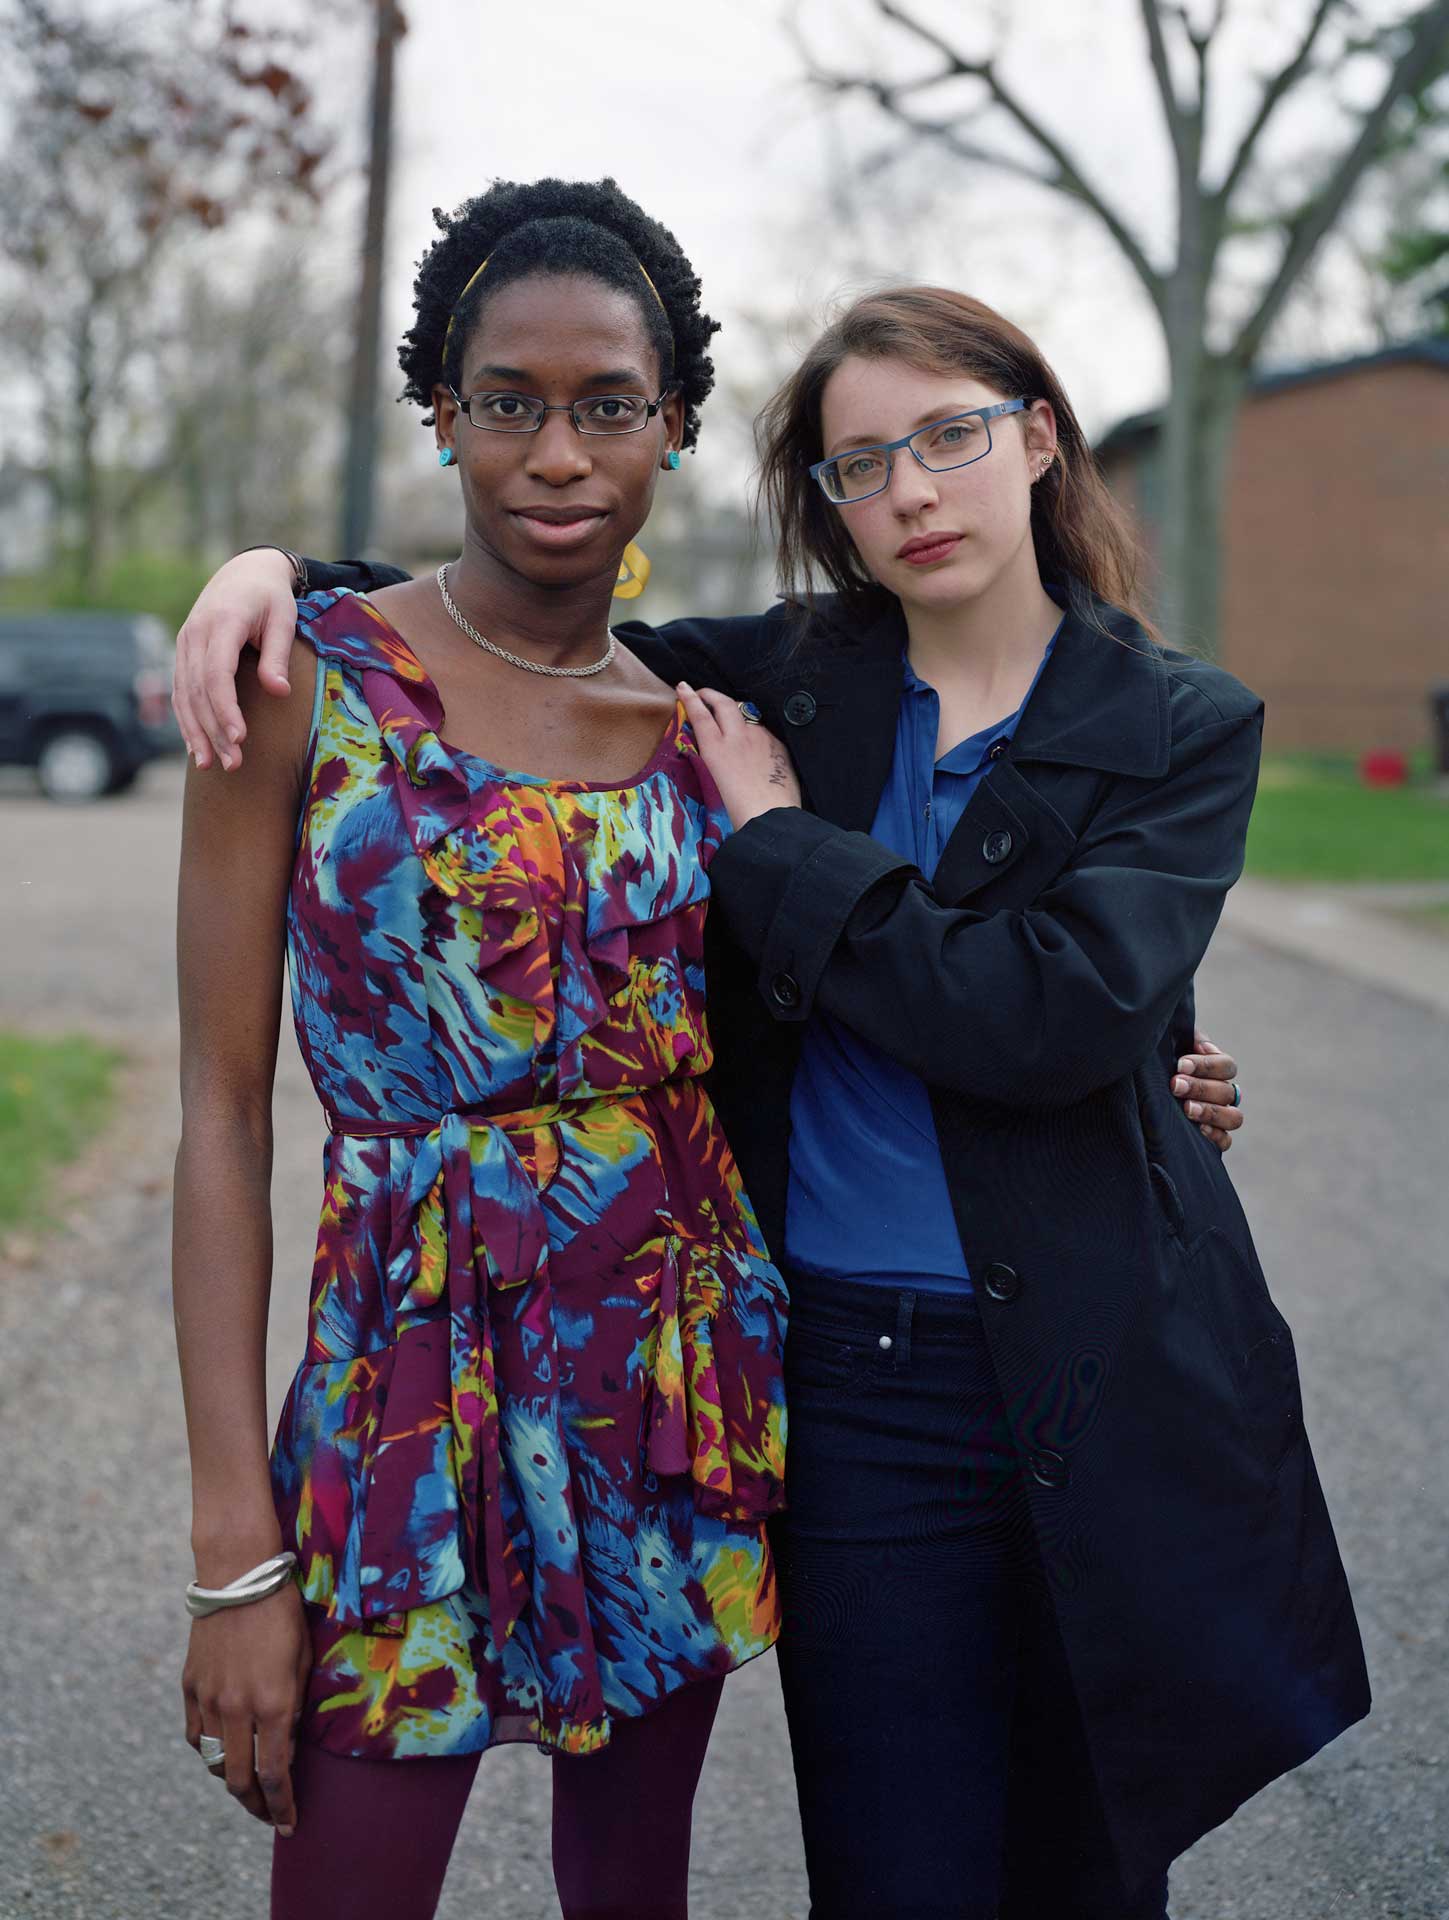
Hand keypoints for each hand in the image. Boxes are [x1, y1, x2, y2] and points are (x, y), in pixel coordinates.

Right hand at [172, 549, 298, 770]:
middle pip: (198, 691)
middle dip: (213, 730)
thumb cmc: (270, 598)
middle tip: (233, 764)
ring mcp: (184, 645)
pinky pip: (180, 692)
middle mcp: (194, 635)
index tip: (240, 738)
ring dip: (196, 733)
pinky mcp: (183, 655)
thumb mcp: (283, 618)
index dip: (225, 708)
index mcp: (221, 623)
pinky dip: (187, 721)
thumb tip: (279, 692)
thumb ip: (277, 655)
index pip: (216, 673)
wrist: (244, 573)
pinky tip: (195, 748)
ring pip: (184, 695)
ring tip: (211, 765)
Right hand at [182, 1582, 310, 1835]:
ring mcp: (209, 1700)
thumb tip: (289, 1742)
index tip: (289, 1823)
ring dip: (232, 1782)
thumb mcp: (304, 1658)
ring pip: (214, 1763)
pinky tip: (223, 1752)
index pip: (276, 1774)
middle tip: (269, 1814)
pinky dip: (209, 1753)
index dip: (282, 1805)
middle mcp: (238, 1709)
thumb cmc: (283, 1612)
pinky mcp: (190, 1688)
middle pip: (240, 1781)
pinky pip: (196, 1737)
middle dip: (257, 1805)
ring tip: (249, 1785)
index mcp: (274, 1703)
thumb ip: (296, 1705)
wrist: (238, 1576)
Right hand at [677, 684, 801, 829]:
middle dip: (711, 694)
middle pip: (724, 703)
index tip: (683, 687)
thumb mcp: (716, 781)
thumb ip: (716, 758)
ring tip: (730, 720)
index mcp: (717, 749)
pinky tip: (755, 745)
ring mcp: (761, 737)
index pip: (700, 715)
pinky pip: (762, 731)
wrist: (772, 816)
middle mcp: (738, 736)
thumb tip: (718, 748)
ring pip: (746, 715)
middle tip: (703, 693)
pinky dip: (754, 732)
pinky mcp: (778, 744)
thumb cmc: (739, 810)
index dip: (690, 698)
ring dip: (735, 714)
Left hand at [1170, 1030, 1242, 1152]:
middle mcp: (1222, 1093)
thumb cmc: (1160, 1063)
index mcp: (1217, 1069)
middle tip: (1175, 1085)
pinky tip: (1199, 1129)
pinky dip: (1217, 1136)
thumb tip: (1200, 1044)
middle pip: (1227, 1092)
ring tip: (1187, 1108)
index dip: (1207, 1065)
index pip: (1226, 1066)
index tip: (1180, 1064)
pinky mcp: (1212, 1137)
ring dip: (1212, 1112)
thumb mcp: (1171, 1045)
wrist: (1144, 1085)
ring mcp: (1220, 1116)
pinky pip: (1226, 1141)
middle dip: (1201, 1088)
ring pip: (1234, 1117)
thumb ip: (1186, 1038)